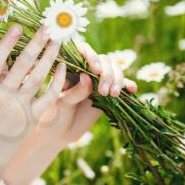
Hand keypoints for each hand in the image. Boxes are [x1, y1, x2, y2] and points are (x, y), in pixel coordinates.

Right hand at [0, 24, 63, 161]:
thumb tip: (15, 50)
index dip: (6, 43)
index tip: (19, 26)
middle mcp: (2, 96)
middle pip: (21, 64)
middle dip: (36, 43)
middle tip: (48, 26)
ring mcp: (18, 107)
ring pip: (37, 76)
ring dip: (49, 56)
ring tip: (58, 40)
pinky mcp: (33, 117)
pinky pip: (49, 95)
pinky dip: (57, 79)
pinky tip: (63, 65)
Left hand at [2, 42, 136, 184]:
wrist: (58, 133)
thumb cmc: (53, 115)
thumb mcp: (60, 103)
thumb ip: (74, 91)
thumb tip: (87, 77)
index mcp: (69, 67)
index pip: (82, 51)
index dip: (91, 55)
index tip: (95, 68)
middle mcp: (84, 71)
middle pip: (102, 60)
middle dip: (106, 73)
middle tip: (104, 90)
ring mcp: (97, 81)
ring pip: (113, 70)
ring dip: (117, 78)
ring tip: (113, 94)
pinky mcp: (106, 93)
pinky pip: (120, 85)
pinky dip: (127, 84)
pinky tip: (132, 89)